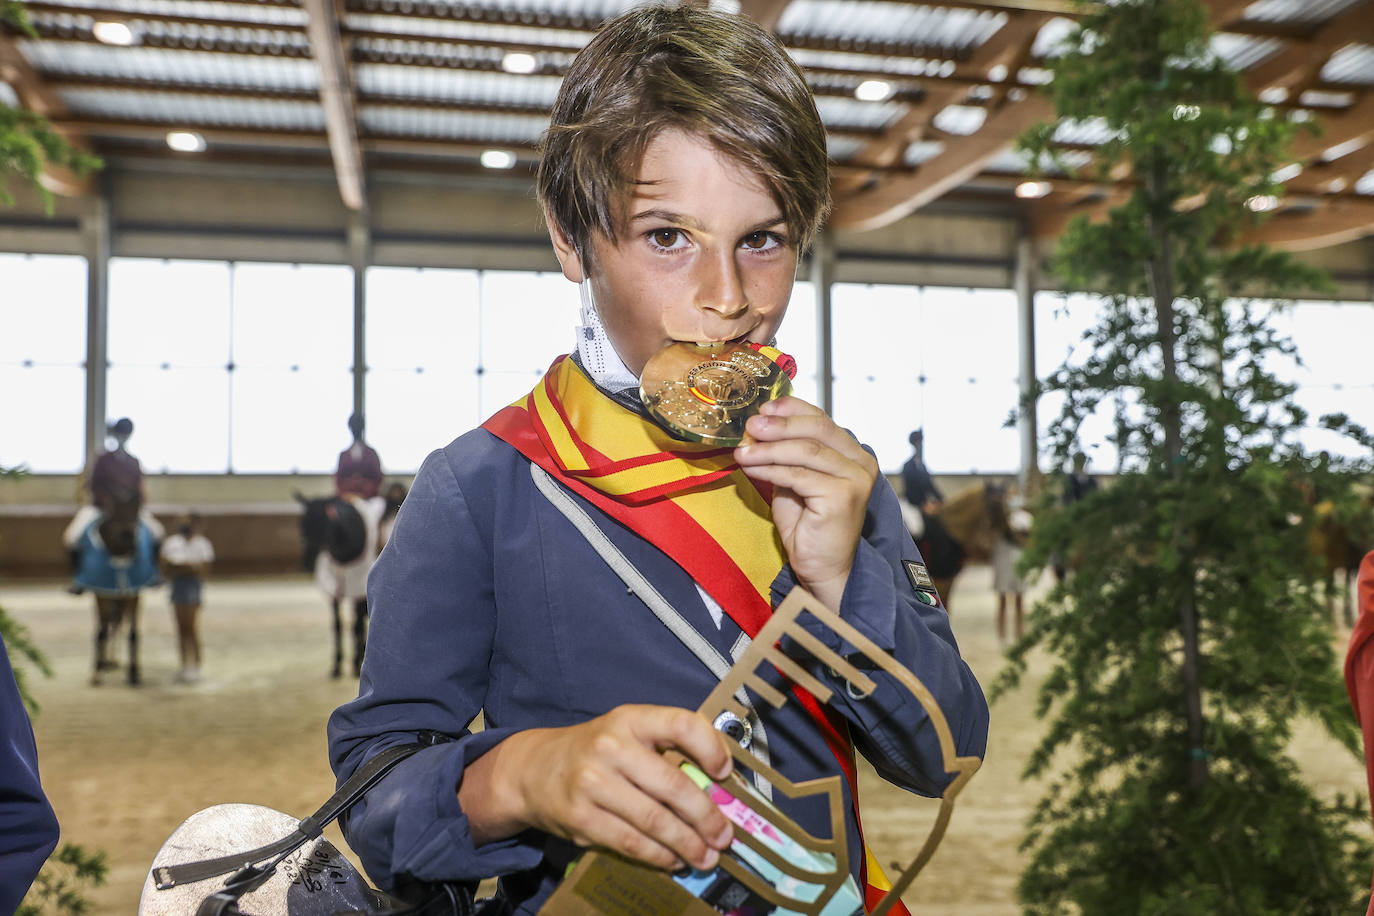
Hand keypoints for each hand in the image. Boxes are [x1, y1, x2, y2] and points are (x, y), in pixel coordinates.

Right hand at [459, 705, 733, 870]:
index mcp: (630, 719)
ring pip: (654, 821)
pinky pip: (630, 842)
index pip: (681, 724)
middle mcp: (611, 747)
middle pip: (672, 785)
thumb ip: (665, 748)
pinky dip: (658, 856)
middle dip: (706, 817)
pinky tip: (674, 860)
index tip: (725, 773)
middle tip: (724, 836)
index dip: (711, 748)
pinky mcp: (581, 818)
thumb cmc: (594, 751)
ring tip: (707, 856)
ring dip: (688, 844)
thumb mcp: (626, 732)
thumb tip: (717, 784)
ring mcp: (593, 784)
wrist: (533, 770)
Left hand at [733, 397, 878, 610]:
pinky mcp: (843, 497)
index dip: (791, 408)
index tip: (763, 408)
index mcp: (853, 453)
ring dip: (768, 448)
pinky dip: (771, 469)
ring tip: (742, 451)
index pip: (821, 419)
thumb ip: (783, 455)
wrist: (821, 568)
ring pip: (806, 451)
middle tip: (750, 425)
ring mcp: (856, 479)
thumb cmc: (807, 526)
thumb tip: (755, 429)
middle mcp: (861, 462)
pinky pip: (798, 475)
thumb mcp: (793, 480)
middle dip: (779, 425)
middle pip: (817, 428)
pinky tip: (751, 467)